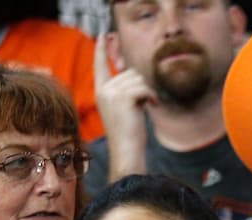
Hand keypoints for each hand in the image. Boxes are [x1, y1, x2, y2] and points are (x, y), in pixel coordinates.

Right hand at [94, 34, 154, 177]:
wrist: (126, 151)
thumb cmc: (128, 134)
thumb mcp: (123, 108)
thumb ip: (125, 91)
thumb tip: (134, 74)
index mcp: (101, 92)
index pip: (100, 65)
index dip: (102, 50)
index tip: (104, 35)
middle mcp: (103, 90)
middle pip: (131, 73)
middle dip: (141, 87)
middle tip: (141, 106)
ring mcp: (111, 93)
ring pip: (139, 79)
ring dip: (147, 93)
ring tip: (144, 108)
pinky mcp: (123, 97)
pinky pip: (144, 88)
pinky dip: (152, 97)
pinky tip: (151, 108)